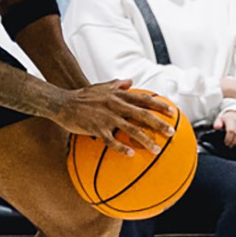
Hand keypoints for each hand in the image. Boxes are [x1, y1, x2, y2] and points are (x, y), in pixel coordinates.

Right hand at [53, 81, 174, 155]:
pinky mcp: (97, 128)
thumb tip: (130, 81)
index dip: (159, 105)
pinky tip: (131, 155)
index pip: (143, 99)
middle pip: (142, 115)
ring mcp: (107, 117)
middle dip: (159, 124)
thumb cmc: (83, 95)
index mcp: (118, 95)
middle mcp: (115, 105)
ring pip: (131, 129)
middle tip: (171, 133)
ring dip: (146, 140)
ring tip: (157, 149)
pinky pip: (112, 140)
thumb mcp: (102, 86)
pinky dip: (122, 148)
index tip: (172, 112)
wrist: (63, 102)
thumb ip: (117, 84)